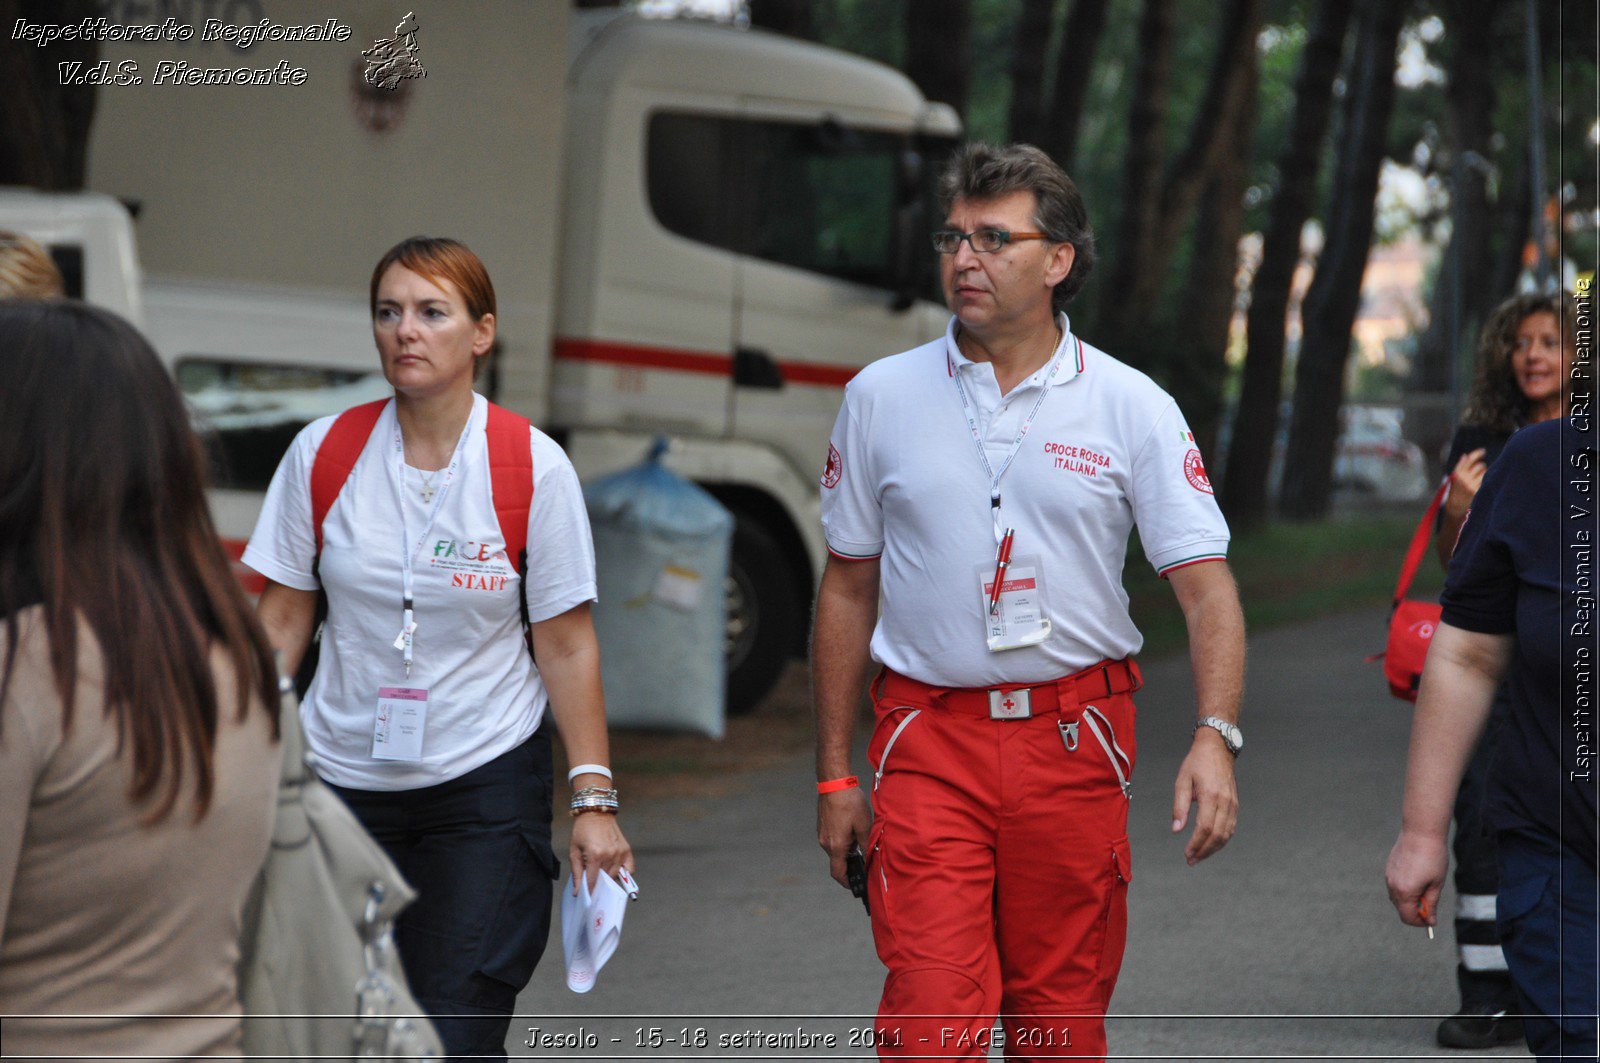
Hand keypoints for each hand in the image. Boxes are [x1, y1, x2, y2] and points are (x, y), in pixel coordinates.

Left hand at [569, 811, 632, 892]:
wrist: (596, 813)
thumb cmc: (582, 832)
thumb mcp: (574, 852)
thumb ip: (577, 873)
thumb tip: (578, 892)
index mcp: (595, 855)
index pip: (592, 882)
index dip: (589, 891)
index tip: (586, 899)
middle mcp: (610, 855)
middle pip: (604, 880)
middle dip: (597, 884)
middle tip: (592, 884)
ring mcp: (620, 852)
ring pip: (615, 876)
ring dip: (608, 879)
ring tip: (601, 875)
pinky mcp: (627, 850)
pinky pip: (629, 869)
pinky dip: (623, 874)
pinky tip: (615, 872)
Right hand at [818, 787, 871, 887]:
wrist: (834, 782)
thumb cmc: (849, 802)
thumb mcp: (864, 825)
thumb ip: (866, 845)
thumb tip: (869, 859)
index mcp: (836, 846)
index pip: (838, 873)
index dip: (847, 882)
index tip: (856, 885)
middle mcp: (825, 843)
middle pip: (838, 860)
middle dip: (852, 860)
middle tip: (865, 853)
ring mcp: (822, 833)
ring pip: (836, 848)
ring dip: (848, 847)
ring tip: (860, 833)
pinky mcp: (822, 825)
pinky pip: (832, 838)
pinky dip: (842, 838)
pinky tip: (852, 825)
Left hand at [1171, 731, 1237, 864]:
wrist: (1217, 748)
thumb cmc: (1197, 762)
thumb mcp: (1182, 781)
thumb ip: (1180, 806)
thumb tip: (1177, 829)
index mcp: (1210, 795)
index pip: (1205, 828)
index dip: (1196, 844)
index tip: (1187, 854)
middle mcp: (1225, 802)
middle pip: (1217, 835)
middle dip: (1204, 851)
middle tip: (1191, 860)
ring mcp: (1232, 803)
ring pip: (1227, 834)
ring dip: (1214, 849)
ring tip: (1199, 856)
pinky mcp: (1235, 804)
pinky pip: (1231, 827)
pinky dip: (1222, 840)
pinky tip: (1211, 845)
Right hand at [1386, 829, 1446, 927]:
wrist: (1420, 832)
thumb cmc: (1433, 857)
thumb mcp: (1436, 883)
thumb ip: (1431, 904)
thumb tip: (1430, 920)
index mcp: (1405, 892)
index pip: (1408, 917)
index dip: (1420, 922)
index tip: (1432, 919)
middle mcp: (1392, 886)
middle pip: (1401, 909)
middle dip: (1415, 912)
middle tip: (1431, 903)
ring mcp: (1388, 877)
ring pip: (1397, 898)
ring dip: (1409, 900)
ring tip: (1425, 888)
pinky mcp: (1388, 869)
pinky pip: (1394, 886)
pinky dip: (1405, 890)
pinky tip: (1417, 878)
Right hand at [1444, 448, 1487, 516]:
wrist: (1455, 506)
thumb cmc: (1455, 490)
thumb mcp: (1454, 478)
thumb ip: (1460, 467)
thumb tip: (1465, 456)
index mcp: (1457, 473)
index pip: (1469, 459)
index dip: (1477, 453)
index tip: (1483, 451)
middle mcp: (1464, 478)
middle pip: (1480, 466)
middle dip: (1481, 467)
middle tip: (1478, 472)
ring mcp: (1471, 485)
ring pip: (1485, 473)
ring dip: (1484, 475)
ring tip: (1478, 481)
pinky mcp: (1477, 492)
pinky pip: (1485, 482)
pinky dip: (1484, 482)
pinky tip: (1480, 486)